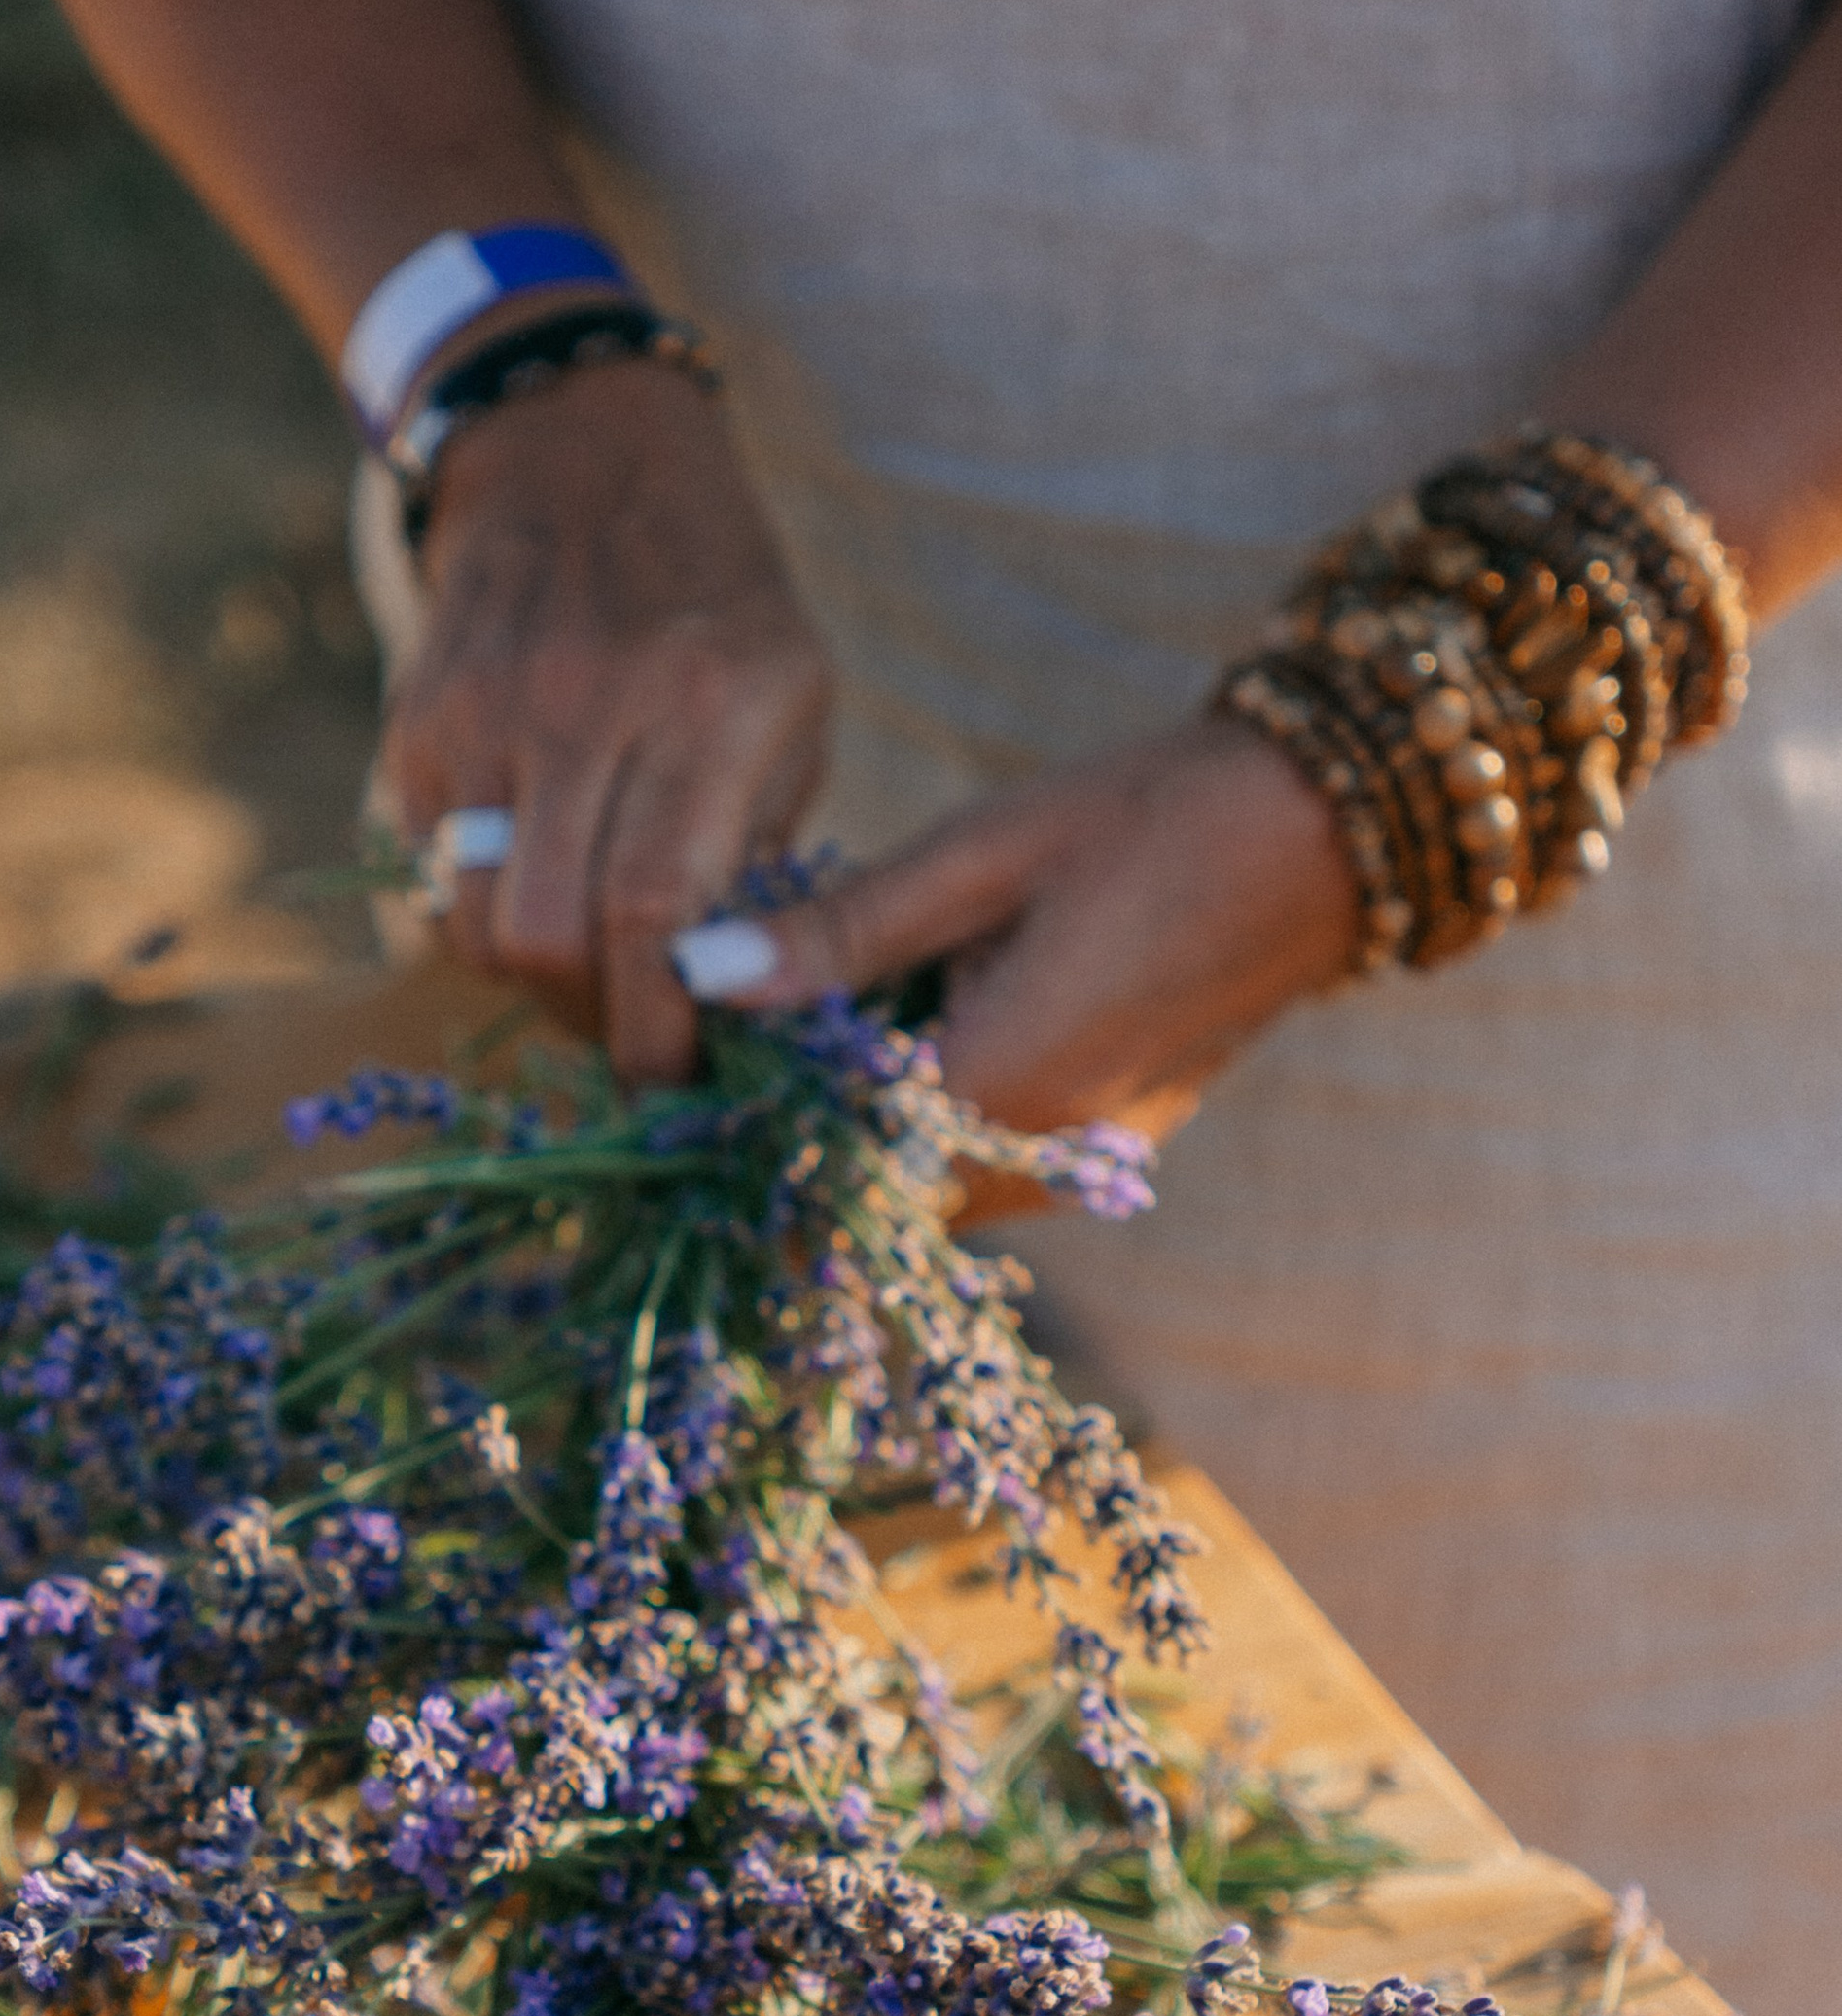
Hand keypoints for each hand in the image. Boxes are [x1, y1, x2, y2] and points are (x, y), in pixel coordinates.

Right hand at [378, 356, 830, 1082]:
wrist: (577, 453)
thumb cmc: (719, 604)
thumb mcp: (792, 704)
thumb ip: (760, 852)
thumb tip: (725, 1007)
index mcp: (714, 699)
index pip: (656, 910)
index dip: (658, 1025)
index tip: (680, 1082)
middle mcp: (588, 701)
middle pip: (546, 934)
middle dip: (589, 1021)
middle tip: (630, 1042)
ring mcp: (485, 708)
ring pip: (471, 921)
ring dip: (531, 980)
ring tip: (587, 977)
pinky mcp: (415, 721)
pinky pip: (429, 873)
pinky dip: (478, 914)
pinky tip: (535, 893)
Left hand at [706, 719, 1361, 1146]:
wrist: (1321, 832)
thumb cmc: (1147, 817)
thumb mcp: (981, 853)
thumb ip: (842, 929)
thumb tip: (699, 972)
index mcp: (1004, 1091)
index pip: (830, 1175)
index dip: (750, 1143)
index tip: (694, 1086)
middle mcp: (1046, 1162)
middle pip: (873, 1198)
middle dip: (800, 1137)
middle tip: (745, 1040)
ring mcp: (1089, 1167)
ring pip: (930, 1191)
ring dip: (867, 1129)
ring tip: (821, 1025)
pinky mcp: (1112, 1148)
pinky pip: (987, 1164)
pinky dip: (933, 1118)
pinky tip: (912, 1029)